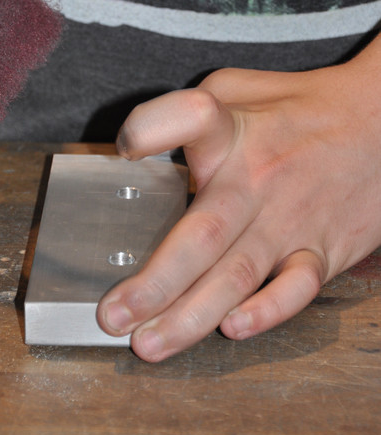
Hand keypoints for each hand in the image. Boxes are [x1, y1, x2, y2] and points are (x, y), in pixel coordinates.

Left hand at [96, 38, 380, 360]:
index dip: (152, 129)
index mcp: (233, 131)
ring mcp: (291, 219)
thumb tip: (135, 151)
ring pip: (237, 276)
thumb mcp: (238, 89)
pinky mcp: (322, 248)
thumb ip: (188, 112)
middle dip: (154, 283)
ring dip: (191, 317)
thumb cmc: (299, 108)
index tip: (126, 149)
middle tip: (112, 316)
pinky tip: (233, 328)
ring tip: (149, 345)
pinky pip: (296, 288)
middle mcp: (257, 179)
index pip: (191, 118)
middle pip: (202, 234)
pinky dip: (267, 312)